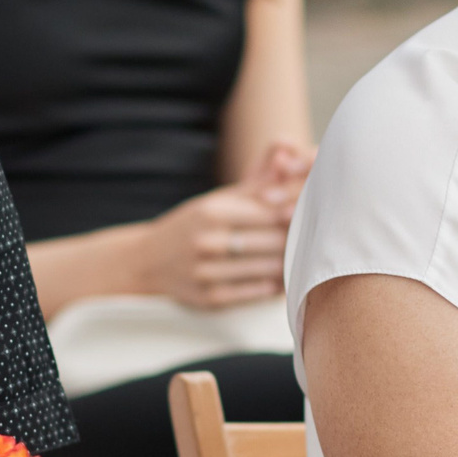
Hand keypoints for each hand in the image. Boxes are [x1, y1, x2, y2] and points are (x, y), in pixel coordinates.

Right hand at [137, 141, 314, 310]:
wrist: (147, 261)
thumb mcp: (216, 201)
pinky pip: (254, 293)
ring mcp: (207, 272)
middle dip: (294, 240)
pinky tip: (278, 281)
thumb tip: (289, 158)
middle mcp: (207, 241)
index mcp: (212, 211)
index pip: (271, 212)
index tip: (307, 216)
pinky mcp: (209, 298)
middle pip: (273, 242)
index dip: (295, 214)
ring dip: (287, 266)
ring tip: (298, 260)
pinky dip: (271, 288)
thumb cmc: (191, 226)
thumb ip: (255, 185)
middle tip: (310, 240)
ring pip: (268, 269)